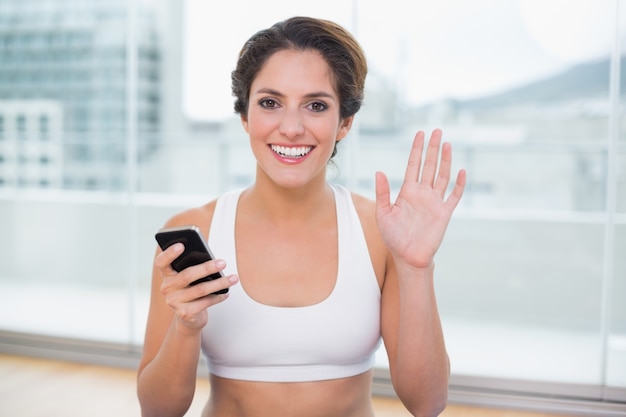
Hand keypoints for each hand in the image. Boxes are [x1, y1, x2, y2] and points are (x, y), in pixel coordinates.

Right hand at [155, 243, 235, 330]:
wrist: (188, 318)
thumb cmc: (190, 291)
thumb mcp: (188, 279)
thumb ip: (193, 267)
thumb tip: (212, 259)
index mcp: (167, 275)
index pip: (161, 262)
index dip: (169, 254)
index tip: (181, 245)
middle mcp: (167, 288)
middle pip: (187, 275)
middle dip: (207, 268)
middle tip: (222, 263)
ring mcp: (174, 302)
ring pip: (200, 289)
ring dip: (219, 283)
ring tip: (233, 278)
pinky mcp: (185, 313)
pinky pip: (205, 302)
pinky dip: (218, 297)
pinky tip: (226, 293)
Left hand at [375, 129, 465, 269]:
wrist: (408, 257)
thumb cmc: (393, 237)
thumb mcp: (383, 213)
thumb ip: (382, 193)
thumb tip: (379, 172)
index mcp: (407, 191)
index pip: (414, 165)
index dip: (417, 149)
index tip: (420, 134)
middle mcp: (422, 193)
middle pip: (429, 165)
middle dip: (432, 148)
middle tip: (436, 131)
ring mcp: (435, 202)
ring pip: (442, 176)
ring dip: (445, 160)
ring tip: (447, 144)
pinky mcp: (444, 213)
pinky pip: (454, 196)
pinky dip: (459, 184)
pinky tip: (462, 171)